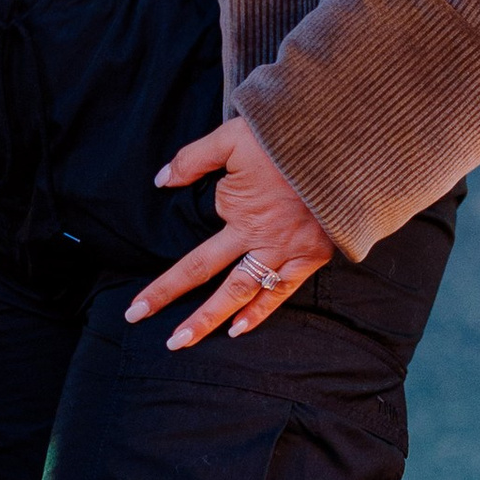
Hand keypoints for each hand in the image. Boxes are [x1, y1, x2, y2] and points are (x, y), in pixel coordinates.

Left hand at [129, 112, 333, 349]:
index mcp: (238, 214)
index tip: (137, 310)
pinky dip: (260, 311)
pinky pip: (282, 290)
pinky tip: (239, 327)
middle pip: (214, 284)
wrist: (343, 147)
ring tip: (188, 340)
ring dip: (215, 319)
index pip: (193, 262)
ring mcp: (287, 252)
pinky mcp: (312, 255)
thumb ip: (193, 159)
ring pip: (245, 295)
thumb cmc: (286, 138)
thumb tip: (161, 181)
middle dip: (184, 312)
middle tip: (164, 342)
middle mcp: (260, 240)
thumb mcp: (232, 138)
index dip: (164, 288)